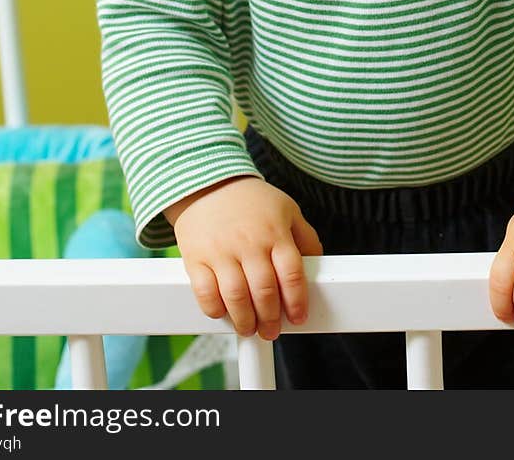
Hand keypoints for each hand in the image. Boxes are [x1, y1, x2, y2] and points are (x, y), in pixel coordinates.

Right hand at [165, 176, 323, 340]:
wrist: (208, 183)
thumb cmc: (251, 201)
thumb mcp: (287, 210)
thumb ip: (305, 237)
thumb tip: (317, 265)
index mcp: (275, 232)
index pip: (292, 274)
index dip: (297, 302)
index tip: (298, 317)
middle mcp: (249, 242)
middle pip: (264, 291)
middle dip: (270, 319)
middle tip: (271, 330)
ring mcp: (220, 250)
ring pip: (235, 297)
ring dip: (245, 321)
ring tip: (249, 328)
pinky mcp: (196, 257)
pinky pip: (204, 292)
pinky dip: (214, 309)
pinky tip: (223, 312)